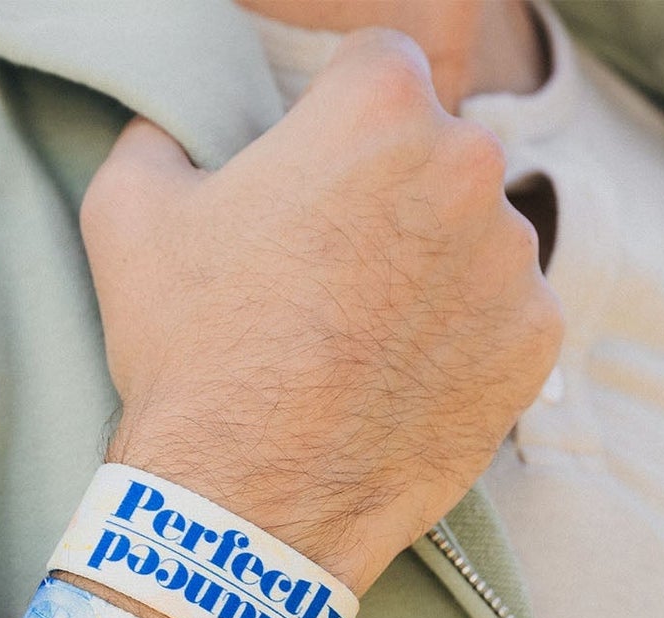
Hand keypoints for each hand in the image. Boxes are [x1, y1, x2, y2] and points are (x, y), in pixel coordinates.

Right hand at [79, 27, 562, 595]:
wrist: (247, 506)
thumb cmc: (190, 357)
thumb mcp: (128, 217)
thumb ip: (158, 137)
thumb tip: (168, 129)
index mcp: (377, 108)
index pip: (378, 65)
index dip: (337, 121)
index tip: (314, 178)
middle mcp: (467, 166)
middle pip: (438, 151)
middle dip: (391, 194)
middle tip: (330, 271)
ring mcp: (512, 262)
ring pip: (478, 236)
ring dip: (433, 269)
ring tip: (362, 338)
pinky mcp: (535, 345)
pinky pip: (506, 317)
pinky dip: (465, 339)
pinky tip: (402, 378)